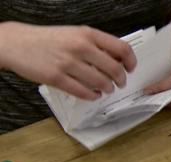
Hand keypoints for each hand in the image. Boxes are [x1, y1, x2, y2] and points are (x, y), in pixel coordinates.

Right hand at [0, 22, 135, 99]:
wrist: (18, 43)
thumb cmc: (49, 39)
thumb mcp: (75, 34)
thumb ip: (96, 44)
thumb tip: (117, 59)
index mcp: (88, 34)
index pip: (121, 48)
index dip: (130, 61)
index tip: (130, 68)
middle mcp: (81, 47)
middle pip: (114, 68)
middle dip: (121, 80)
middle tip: (120, 83)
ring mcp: (68, 63)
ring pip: (101, 82)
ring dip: (107, 89)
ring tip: (106, 89)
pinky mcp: (56, 78)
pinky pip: (83, 92)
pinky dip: (92, 96)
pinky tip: (93, 95)